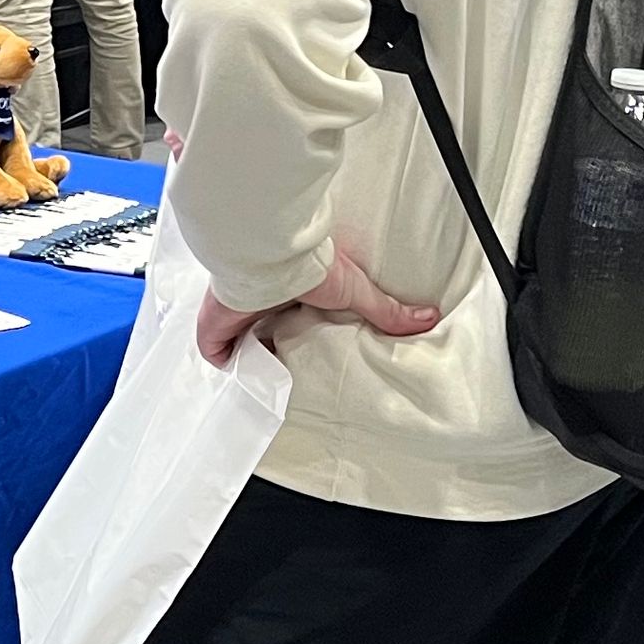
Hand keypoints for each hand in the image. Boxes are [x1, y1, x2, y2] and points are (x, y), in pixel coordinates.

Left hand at [193, 241, 440, 367]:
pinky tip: (243, 380)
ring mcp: (234, 314)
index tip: (312, 350)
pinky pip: (216, 354)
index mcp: (288, 289)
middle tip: (292, 371)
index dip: (296, 332)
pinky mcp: (215, 328)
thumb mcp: (356, 291)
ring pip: (238, 343)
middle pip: (263, 331)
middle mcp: (259, 300)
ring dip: (250, 359)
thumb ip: (386, 310)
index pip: (289, 314)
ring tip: (269, 383)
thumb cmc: (310, 266)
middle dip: (273, 348)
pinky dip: (227, 365)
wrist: (272, 260)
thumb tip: (428, 318)